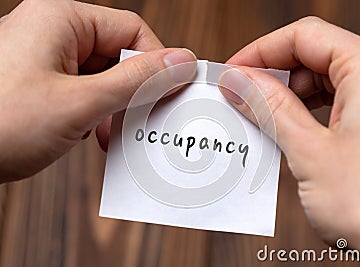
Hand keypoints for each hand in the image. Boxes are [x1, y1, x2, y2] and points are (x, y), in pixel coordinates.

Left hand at [0, 0, 196, 181]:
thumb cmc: (0, 124)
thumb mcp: (82, 102)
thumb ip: (137, 81)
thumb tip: (181, 62)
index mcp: (61, 19)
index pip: (131, 31)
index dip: (157, 62)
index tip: (172, 92)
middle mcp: (54, 32)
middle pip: (118, 54)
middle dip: (133, 91)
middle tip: (141, 120)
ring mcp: (45, 58)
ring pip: (103, 76)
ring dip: (114, 107)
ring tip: (109, 133)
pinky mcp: (41, 81)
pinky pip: (84, 90)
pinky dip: (96, 113)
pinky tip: (92, 135)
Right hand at [219, 16, 359, 260]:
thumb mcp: (309, 151)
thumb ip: (270, 108)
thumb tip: (238, 81)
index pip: (305, 36)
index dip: (261, 51)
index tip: (234, 72)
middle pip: (313, 54)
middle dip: (271, 74)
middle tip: (239, 97)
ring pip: (321, 78)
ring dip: (285, 94)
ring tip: (257, 117)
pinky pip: (332, 100)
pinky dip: (303, 110)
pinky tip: (284, 129)